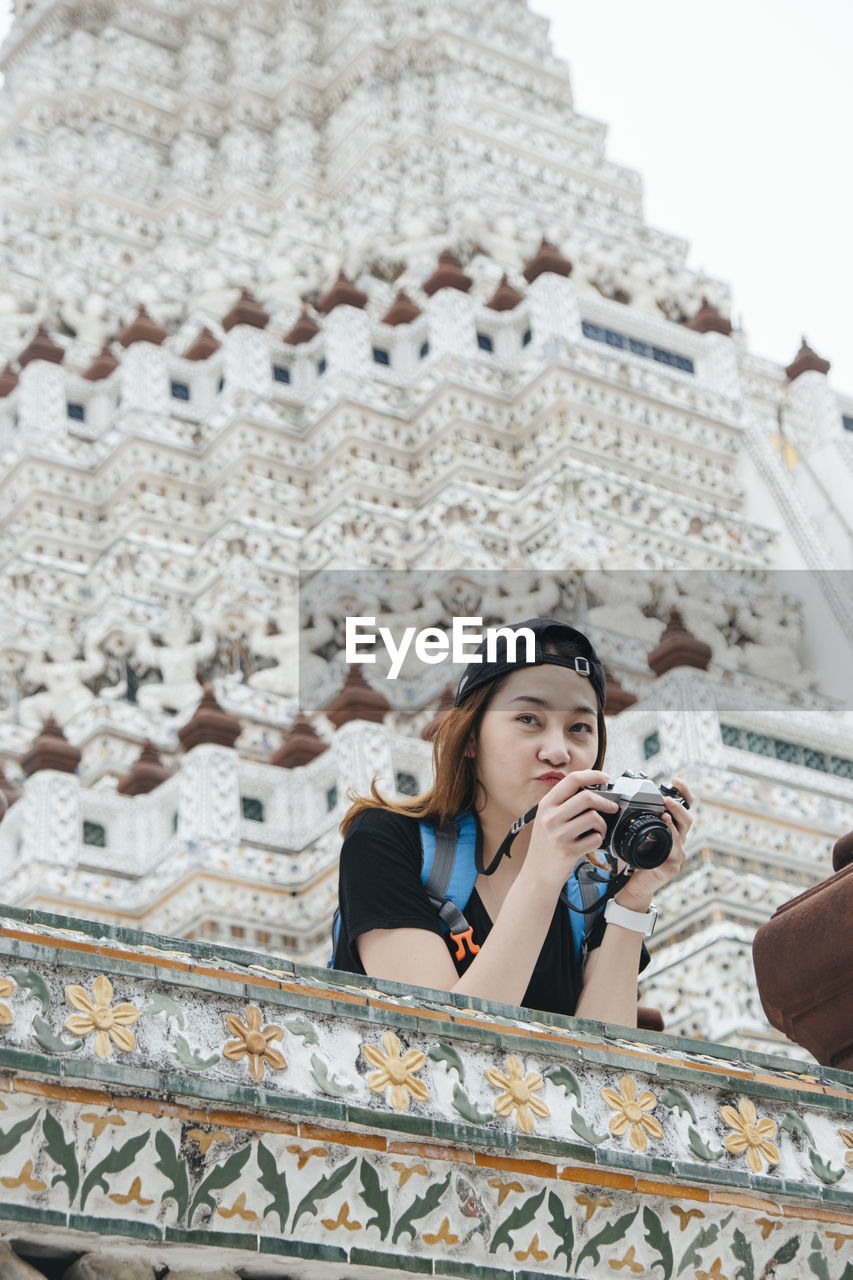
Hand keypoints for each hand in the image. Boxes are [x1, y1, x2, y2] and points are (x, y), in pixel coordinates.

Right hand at [522, 770, 620, 891]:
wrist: (536, 875)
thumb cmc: (546, 846)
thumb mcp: (547, 819)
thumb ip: (564, 803)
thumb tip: (591, 785)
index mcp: (546, 805)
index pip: (572, 780)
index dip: (592, 775)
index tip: (605, 777)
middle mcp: (550, 817)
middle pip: (587, 797)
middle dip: (606, 802)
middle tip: (612, 808)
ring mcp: (558, 834)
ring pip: (594, 818)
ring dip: (603, 825)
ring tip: (599, 831)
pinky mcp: (568, 851)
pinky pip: (595, 838)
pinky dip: (599, 840)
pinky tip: (592, 843)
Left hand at [615, 776, 693, 910]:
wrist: (633, 885)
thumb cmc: (634, 858)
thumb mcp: (636, 834)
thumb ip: (636, 818)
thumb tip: (619, 796)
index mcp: (670, 828)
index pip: (683, 807)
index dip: (683, 792)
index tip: (676, 780)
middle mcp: (678, 839)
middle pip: (687, 818)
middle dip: (679, 806)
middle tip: (667, 799)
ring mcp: (677, 853)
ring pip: (681, 834)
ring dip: (674, 822)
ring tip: (665, 813)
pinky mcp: (671, 866)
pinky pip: (673, 851)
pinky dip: (669, 841)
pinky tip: (662, 832)